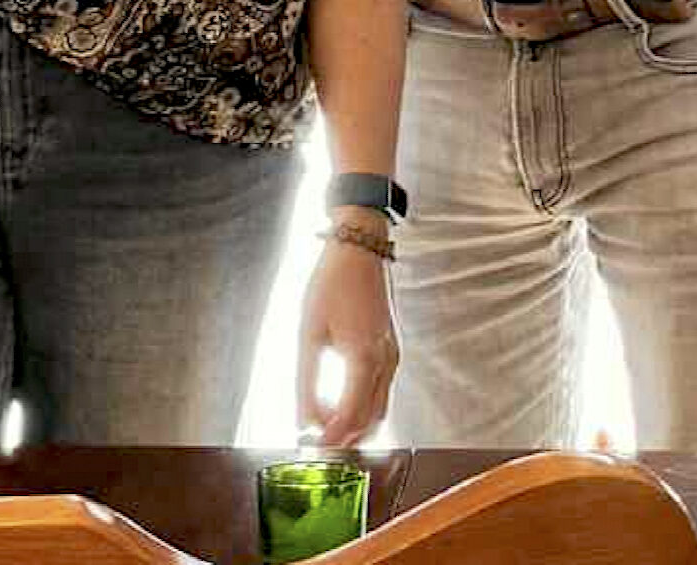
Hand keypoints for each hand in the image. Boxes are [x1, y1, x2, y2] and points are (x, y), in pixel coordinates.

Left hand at [297, 231, 398, 448]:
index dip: (330, 438)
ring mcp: (393, 354)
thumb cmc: (332, 283)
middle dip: (344, 438)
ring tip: (325, 426)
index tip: (311, 447)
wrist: (359, 248)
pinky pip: (382, 390)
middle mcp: (385, 360)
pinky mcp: (391, 347)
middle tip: (316, 443)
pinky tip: (340, 403)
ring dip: (355, 425)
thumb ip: (306, 382)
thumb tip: (303, 420)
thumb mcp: (309, 333)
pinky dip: (364, 407)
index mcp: (364, 357)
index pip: (350, 417)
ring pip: (380, 408)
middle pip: (370, 420)